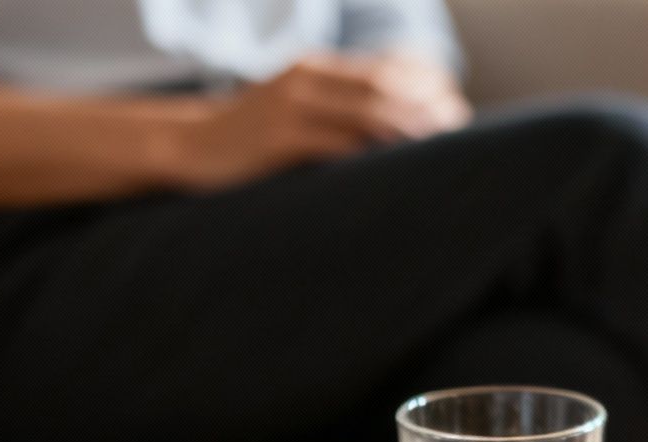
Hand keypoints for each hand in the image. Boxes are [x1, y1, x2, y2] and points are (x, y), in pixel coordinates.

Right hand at [171, 53, 471, 190]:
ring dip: (409, 129)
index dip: (428, 86)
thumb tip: (398, 130)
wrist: (189, 147)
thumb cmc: (252, 139)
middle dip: (428, 108)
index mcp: (316, 68)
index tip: (457, 112)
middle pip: (384, 85)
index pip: (386, 67)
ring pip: (367, 110)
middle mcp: (307, 78)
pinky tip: (393, 168)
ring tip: (438, 149)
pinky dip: (369, 153)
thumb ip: (340, 111)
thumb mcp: (297, 110)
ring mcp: (291, 106)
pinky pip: (335, 143)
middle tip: (459, 132)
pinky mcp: (279, 139)